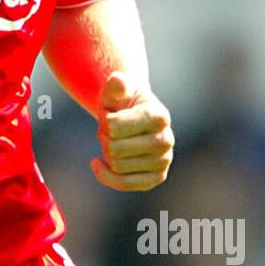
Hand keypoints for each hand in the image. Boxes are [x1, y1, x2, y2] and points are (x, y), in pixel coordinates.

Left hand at [90, 71, 173, 191]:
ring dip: (106, 153)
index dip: (104, 121)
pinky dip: (105, 175)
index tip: (110, 115)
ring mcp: (163, 161)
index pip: (114, 127)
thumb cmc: (122, 101)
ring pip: (116, 166)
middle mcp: (166, 140)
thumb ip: (116, 84)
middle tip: (110, 130)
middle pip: (114, 149)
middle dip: (104, 138)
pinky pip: (123, 184)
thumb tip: (118, 81)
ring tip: (114, 141)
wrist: (132, 117)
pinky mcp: (156, 178)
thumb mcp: (116, 89)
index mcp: (159, 116)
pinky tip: (98, 162)